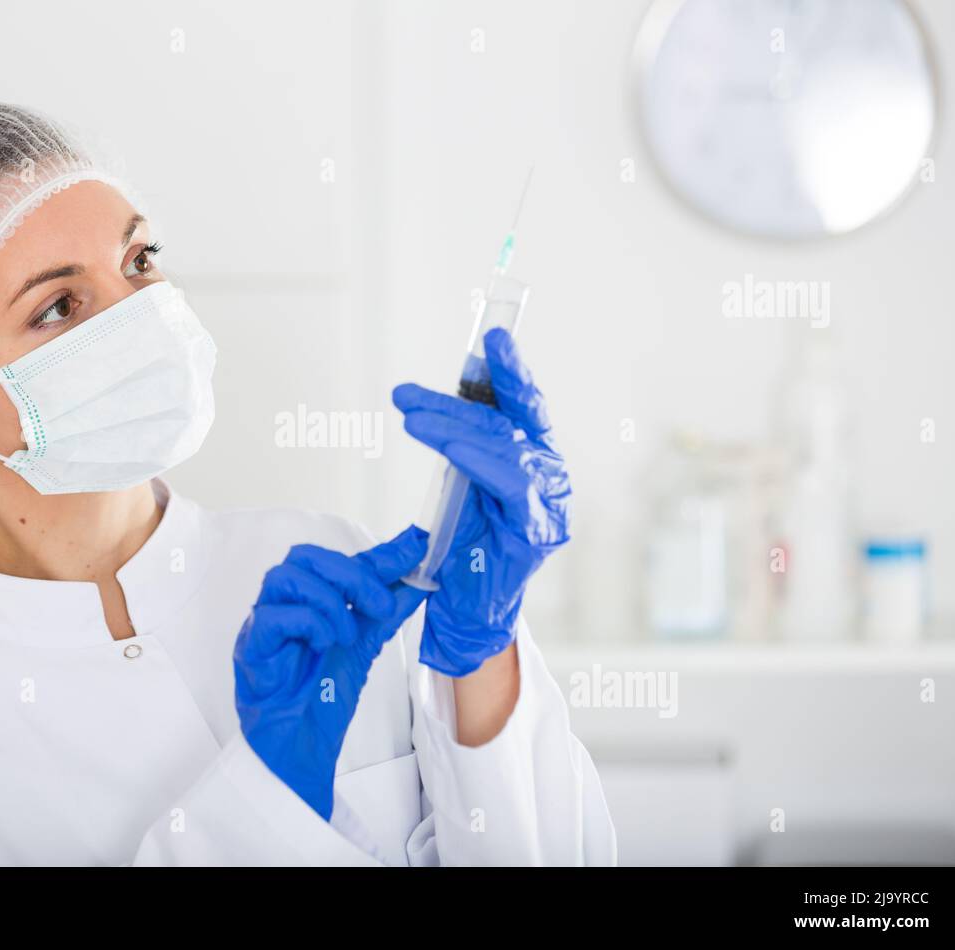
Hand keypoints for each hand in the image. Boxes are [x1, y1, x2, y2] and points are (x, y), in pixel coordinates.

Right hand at [233, 527, 428, 819]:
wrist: (301, 744)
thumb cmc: (322, 694)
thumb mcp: (365, 644)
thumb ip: (387, 611)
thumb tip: (419, 580)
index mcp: (308, 598)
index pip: (341, 561)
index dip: (380, 554)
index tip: (416, 547)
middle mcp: (283, 603)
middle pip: (306, 556)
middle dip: (351, 575)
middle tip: (379, 606)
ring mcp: (263, 622)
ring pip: (286, 577)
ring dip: (328, 602)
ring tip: (347, 636)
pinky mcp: (251, 646)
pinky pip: (273, 616)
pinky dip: (308, 624)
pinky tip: (324, 646)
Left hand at [392, 327, 570, 677]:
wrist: (466, 609)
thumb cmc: (464, 546)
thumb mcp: (460, 485)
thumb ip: (463, 446)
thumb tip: (436, 400)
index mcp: (534, 459)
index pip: (523, 406)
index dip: (510, 370)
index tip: (492, 335)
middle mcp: (549, 475)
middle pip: (504, 422)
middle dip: (452, 401)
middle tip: (404, 393)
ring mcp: (549, 503)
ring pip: (504, 446)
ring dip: (453, 427)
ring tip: (410, 416)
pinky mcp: (536, 530)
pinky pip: (508, 482)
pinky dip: (476, 459)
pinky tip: (448, 447)